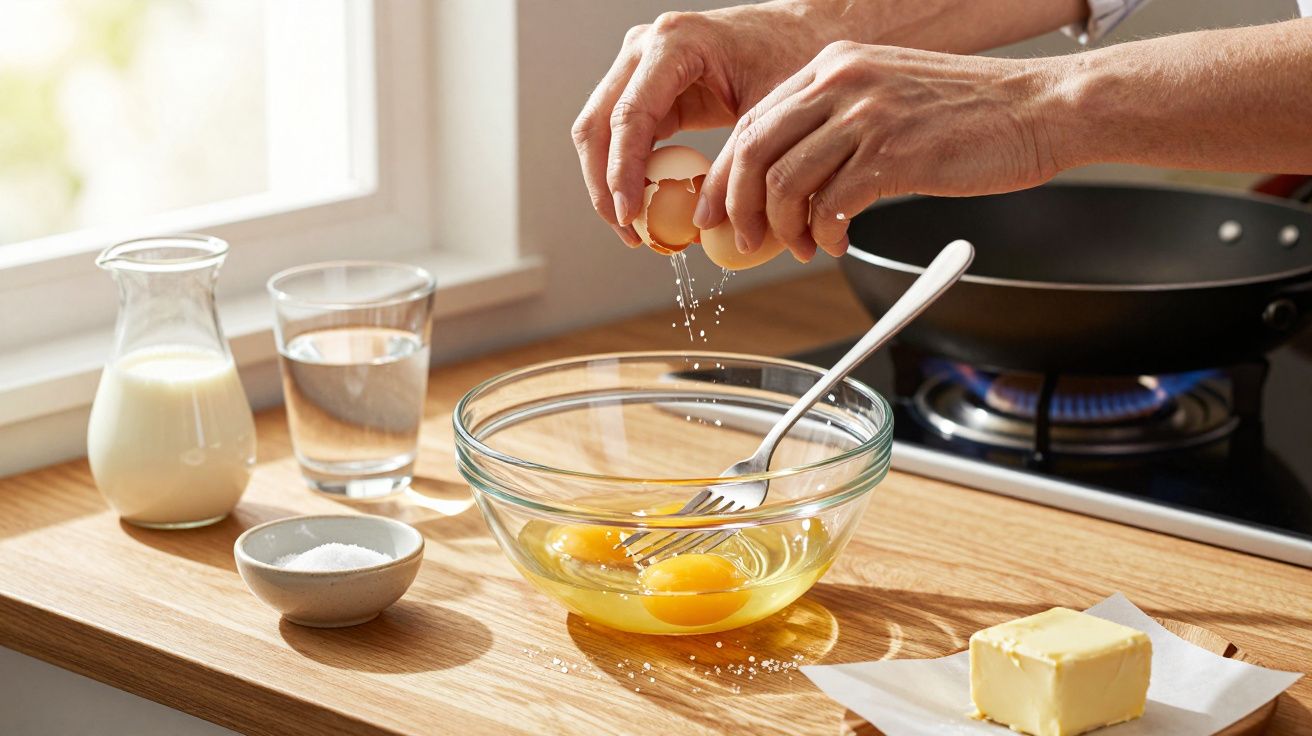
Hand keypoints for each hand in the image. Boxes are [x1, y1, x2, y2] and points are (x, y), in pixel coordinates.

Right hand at [571, 3, 839, 245]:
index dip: (621, 172)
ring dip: (608, 182)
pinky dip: (627, 172)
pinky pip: (622, 135)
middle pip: (597, 124)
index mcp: (674, 42)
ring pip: (598, 131)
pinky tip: (646, 206)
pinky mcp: (647, 88)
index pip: (629, 116)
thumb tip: (704, 224)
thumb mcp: (769, 116)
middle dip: (604, 184)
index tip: (629, 215)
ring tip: (634, 228)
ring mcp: (640, 65)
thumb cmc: (792, 57)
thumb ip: (734, 166)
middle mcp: (645, 47)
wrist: (802, 30)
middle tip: (628, 231)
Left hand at [695, 41, 1068, 261]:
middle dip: (738, 208)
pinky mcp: (893, 153)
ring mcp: (866, 115)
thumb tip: (786, 184)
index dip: (724, 175)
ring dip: (782, 229)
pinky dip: (823, 235)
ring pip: (781, 182)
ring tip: (802, 247)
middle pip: (751, 152)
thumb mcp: (885, 99)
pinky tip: (836, 243)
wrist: (1039, 108)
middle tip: (746, 242)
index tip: (717, 211)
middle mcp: (840, 82)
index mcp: (832, 66)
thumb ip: (832, 129)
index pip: (751, 122)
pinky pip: (829, 206)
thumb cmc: (969, 114)